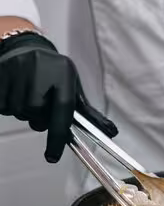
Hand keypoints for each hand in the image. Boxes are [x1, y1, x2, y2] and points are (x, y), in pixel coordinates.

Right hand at [0, 33, 117, 162]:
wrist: (26, 47)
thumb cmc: (55, 72)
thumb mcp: (73, 87)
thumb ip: (89, 113)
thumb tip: (112, 132)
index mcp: (63, 74)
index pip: (63, 110)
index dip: (57, 136)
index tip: (52, 157)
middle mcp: (40, 71)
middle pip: (36, 115)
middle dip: (38, 119)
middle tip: (41, 108)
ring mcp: (17, 71)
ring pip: (18, 112)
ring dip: (23, 112)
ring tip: (27, 95)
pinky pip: (2, 106)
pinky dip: (7, 106)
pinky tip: (15, 92)